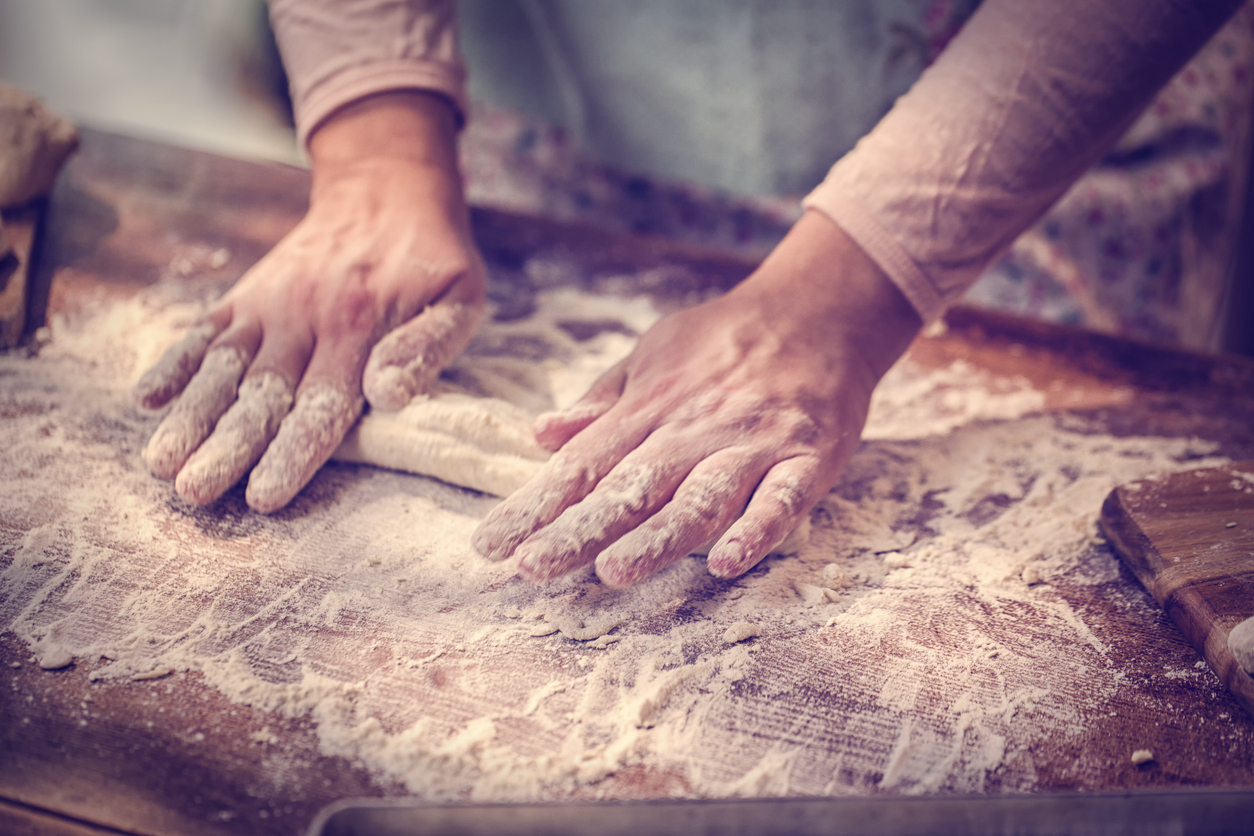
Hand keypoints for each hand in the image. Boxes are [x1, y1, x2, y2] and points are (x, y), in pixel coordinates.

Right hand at [136, 92, 485, 511]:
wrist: (387, 188)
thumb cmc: (432, 261)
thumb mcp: (458, 298)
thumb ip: (426, 347)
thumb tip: (388, 394)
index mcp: (358, 329)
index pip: (321, 404)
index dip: (292, 453)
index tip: (264, 495)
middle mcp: (304, 320)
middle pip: (261, 395)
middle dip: (226, 447)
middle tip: (195, 493)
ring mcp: (269, 306)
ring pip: (224, 368)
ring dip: (191, 416)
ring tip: (160, 463)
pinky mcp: (247, 294)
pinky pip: (206, 330)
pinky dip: (175, 361)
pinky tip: (146, 398)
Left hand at [472, 210, 921, 585]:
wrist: (819, 308)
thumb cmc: (725, 339)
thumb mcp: (654, 352)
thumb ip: (603, 400)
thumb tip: (540, 434)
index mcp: (651, 406)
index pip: (584, 464)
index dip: (536, 505)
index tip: (492, 545)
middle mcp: (695, 428)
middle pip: (632, 488)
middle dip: (580, 530)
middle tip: (532, 568)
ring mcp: (754, 444)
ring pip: (701, 498)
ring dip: (658, 537)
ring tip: (614, 572)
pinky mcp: (809, 458)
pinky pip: (783, 499)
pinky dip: (758, 531)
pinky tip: (728, 563)